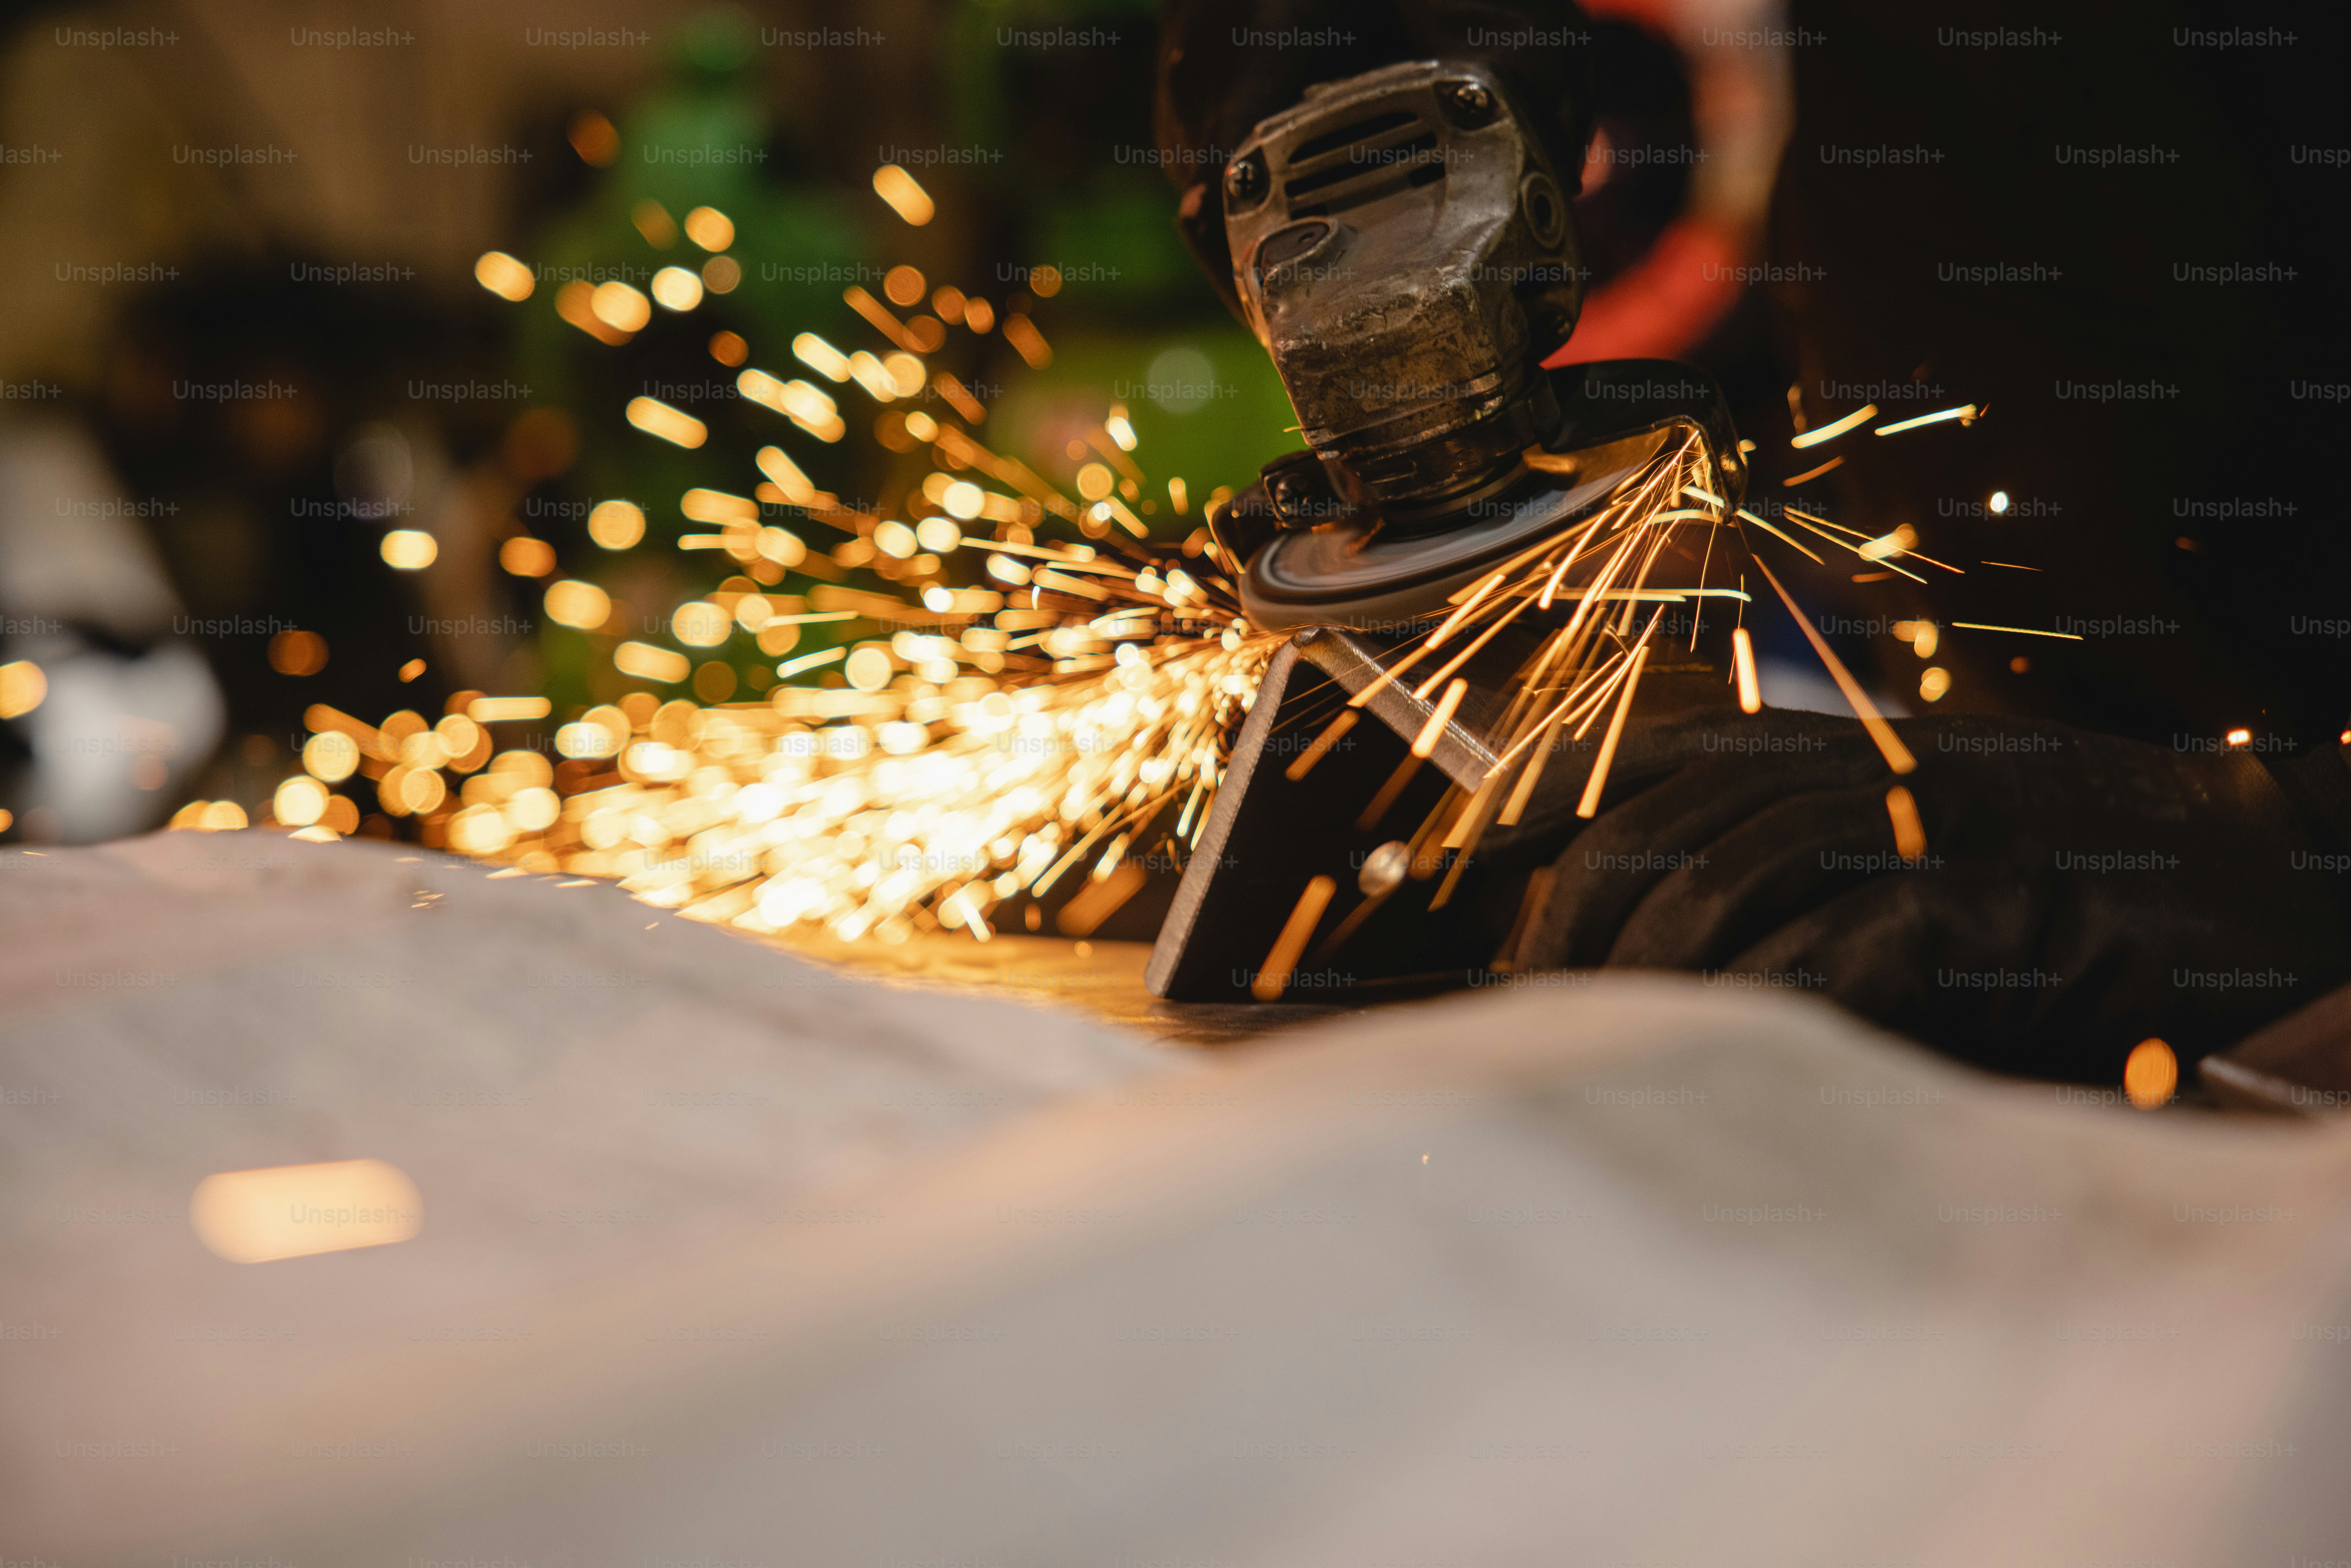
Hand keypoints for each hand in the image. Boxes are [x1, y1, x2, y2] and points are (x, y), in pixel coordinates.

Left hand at [1484, 708, 2350, 1080]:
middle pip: (1676, 819)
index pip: (1661, 750)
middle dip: (1579, 904)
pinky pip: (1857, 937)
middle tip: (1526, 986)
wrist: (2247, 869)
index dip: (1554, 793)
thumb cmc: (2061, 876)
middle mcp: (1883, 766)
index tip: (1471, 851)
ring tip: (1600, 1028)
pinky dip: (1782, 985)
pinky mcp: (2011, 903)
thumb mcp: (1910, 836)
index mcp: (1853, 741)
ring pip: (1744, 873)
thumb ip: (1792, 850)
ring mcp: (1947, 828)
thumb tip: (1639, 910)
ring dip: (1655, 959)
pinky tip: (1735, 1039)